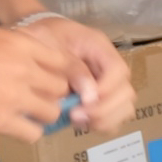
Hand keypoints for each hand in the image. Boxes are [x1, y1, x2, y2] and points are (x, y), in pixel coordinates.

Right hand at [0, 26, 83, 142]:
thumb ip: (20, 45)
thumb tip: (35, 56)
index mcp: (26, 46)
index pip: (67, 63)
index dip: (71, 76)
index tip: (64, 83)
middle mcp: (26, 71)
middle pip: (61, 89)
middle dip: (54, 95)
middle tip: (41, 99)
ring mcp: (16, 97)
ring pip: (52, 112)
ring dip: (44, 114)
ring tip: (30, 114)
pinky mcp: (1, 120)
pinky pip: (33, 133)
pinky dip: (30, 132)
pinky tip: (19, 127)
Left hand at [14, 14, 135, 135]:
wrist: (35, 40)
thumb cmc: (41, 37)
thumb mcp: (49, 43)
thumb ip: (70, 65)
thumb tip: (89, 94)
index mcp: (99, 47)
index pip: (117, 69)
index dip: (107, 89)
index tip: (84, 102)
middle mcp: (108, 66)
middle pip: (126, 92)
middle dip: (104, 109)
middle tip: (76, 116)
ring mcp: (107, 83)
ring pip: (124, 107)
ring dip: (105, 119)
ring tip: (78, 121)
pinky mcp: (100, 98)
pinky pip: (113, 116)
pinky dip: (102, 124)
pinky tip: (80, 123)